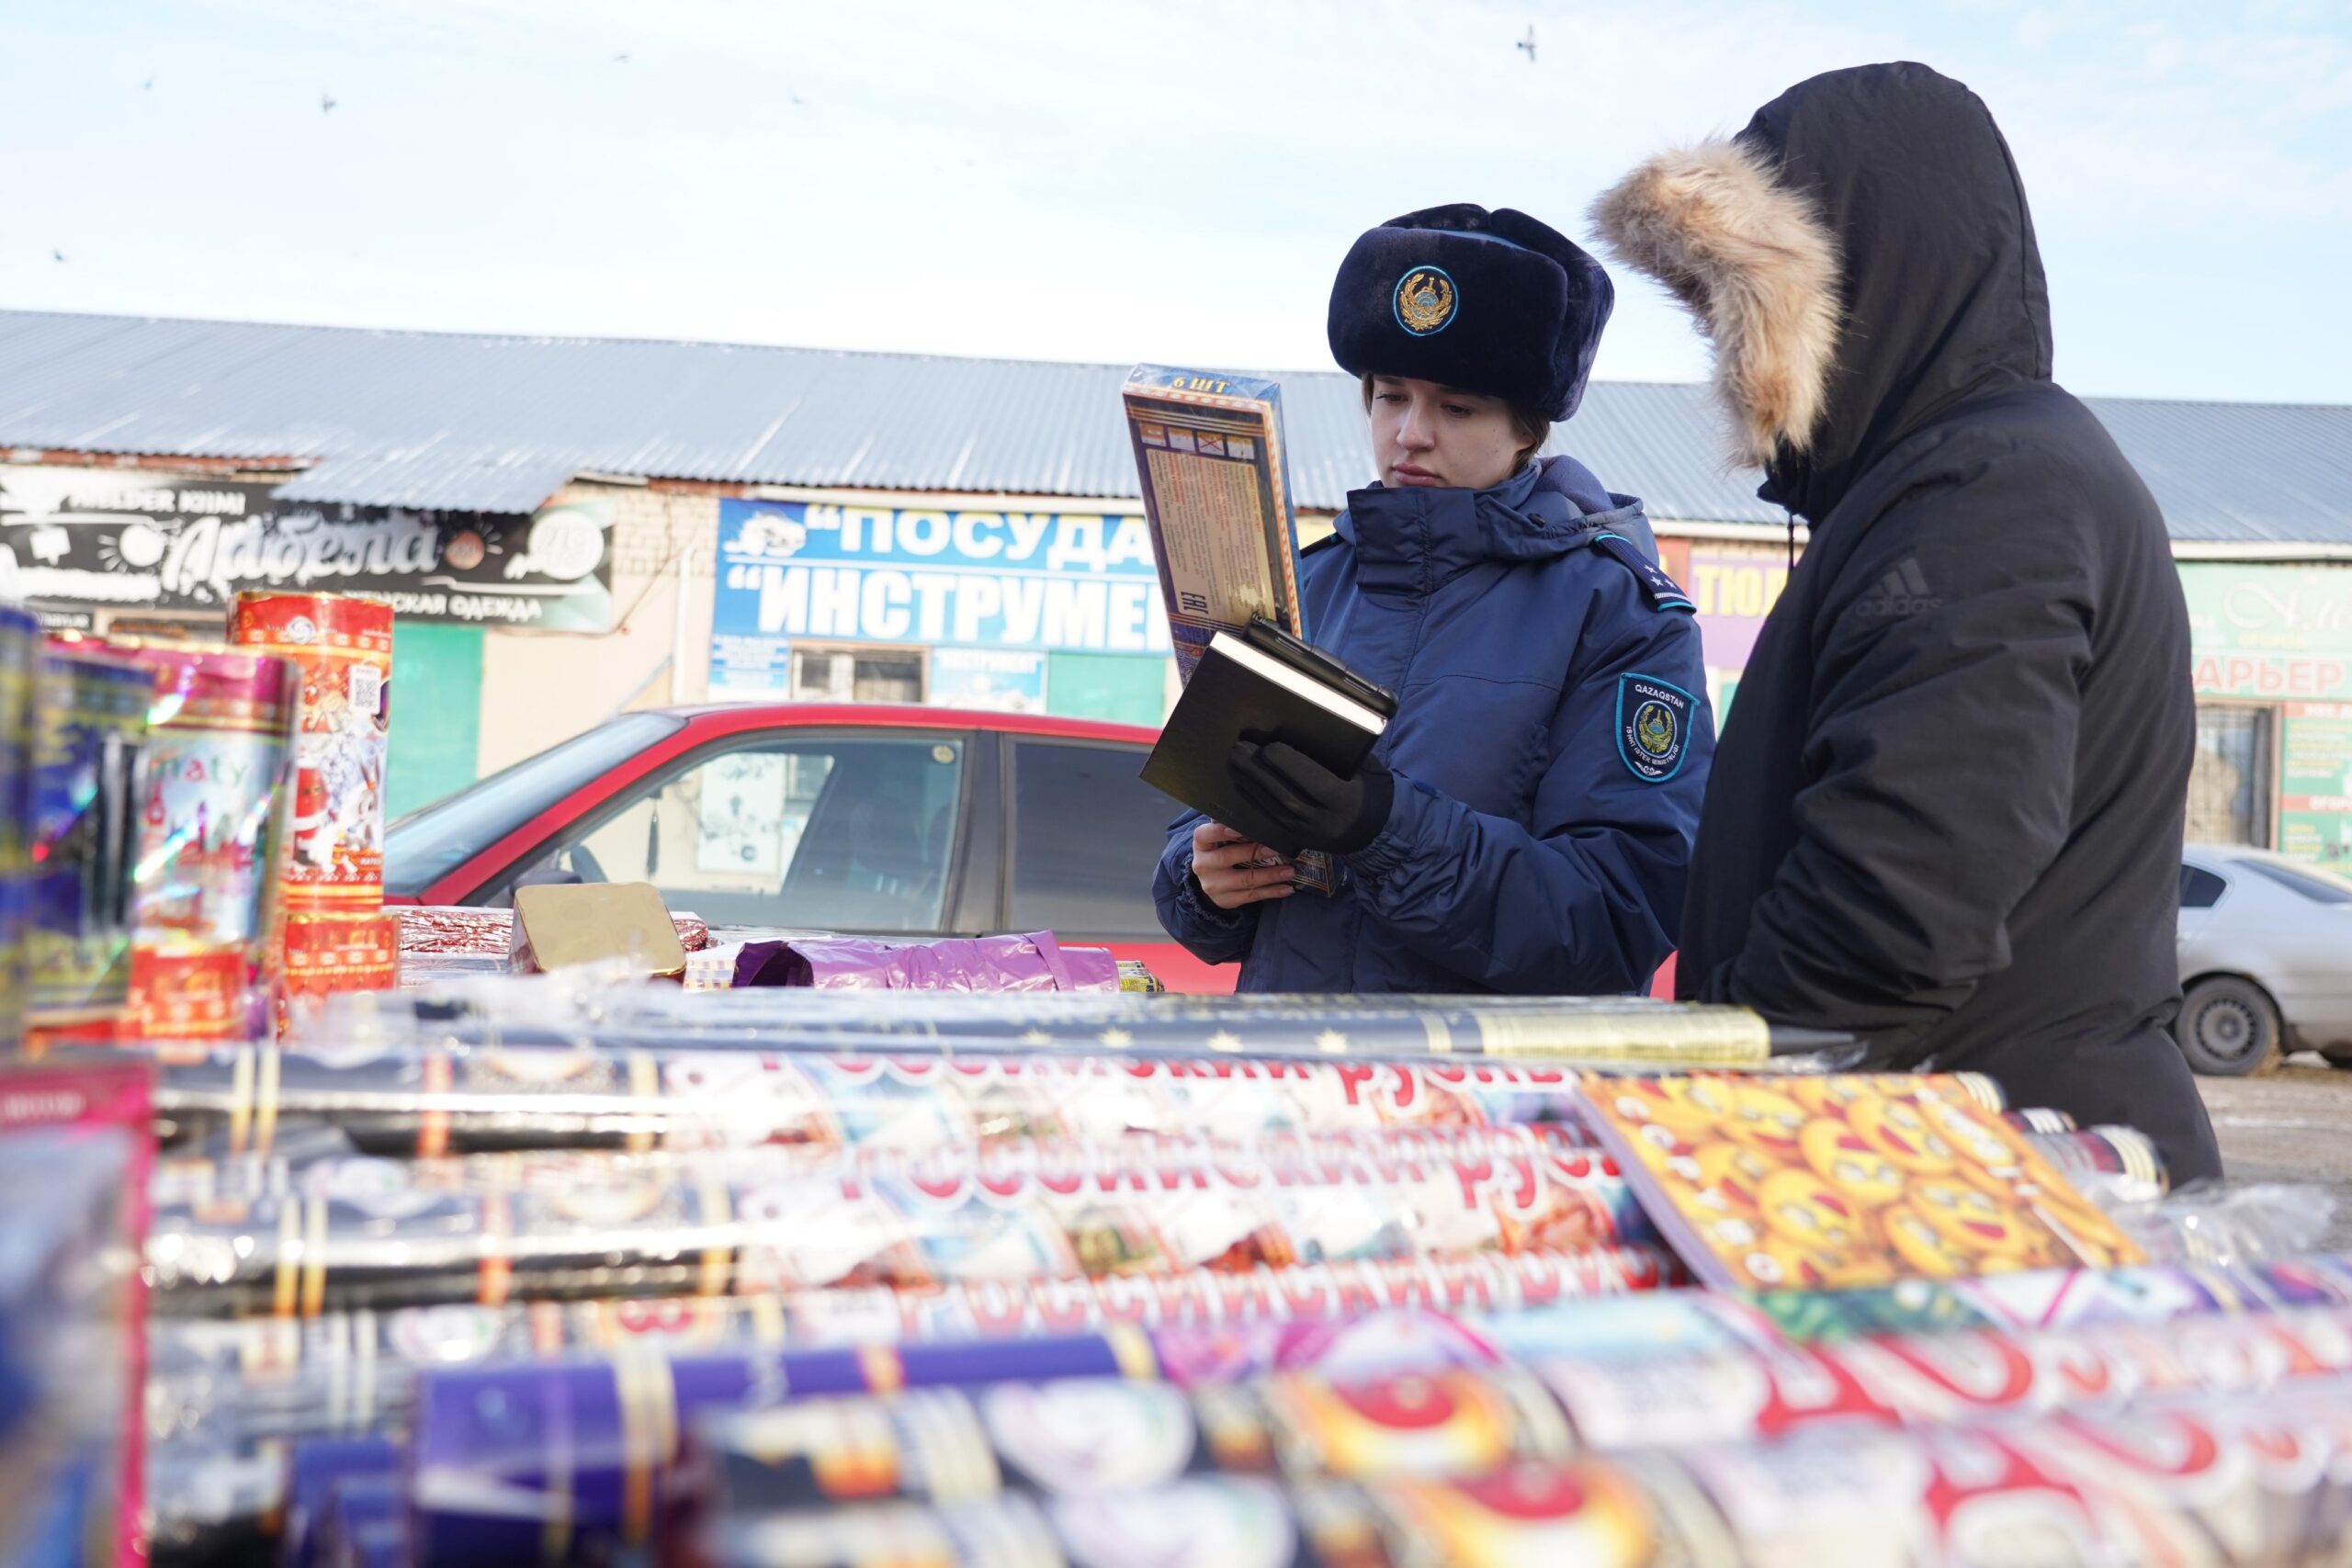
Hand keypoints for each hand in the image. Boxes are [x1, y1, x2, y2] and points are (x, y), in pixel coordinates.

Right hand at [1189, 819, 1295, 910]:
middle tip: (1275, 850)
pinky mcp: (1226, 900)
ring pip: (1245, 880)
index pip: (1206, 835)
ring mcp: (1213, 886)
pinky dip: (1272, 891)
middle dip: (1254, 852)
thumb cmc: (1221, 852)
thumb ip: (1233, 830)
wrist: (1211, 880)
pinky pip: (1252, 896)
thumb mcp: (1219, 840)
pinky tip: (1286, 888)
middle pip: (1228, 857)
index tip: (1239, 829)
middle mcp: (1203, 865)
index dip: (1221, 832)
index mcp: (1201, 845)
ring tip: (1289, 871)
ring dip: (1270, 875)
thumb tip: (1261, 822)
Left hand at [1228, 741, 1393, 855]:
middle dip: (1258, 772)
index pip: (1312, 782)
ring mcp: (1310, 833)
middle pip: (1284, 795)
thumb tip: (1311, 733)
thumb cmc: (1375, 792)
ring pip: (1273, 809)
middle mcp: (1325, 820)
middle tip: (1238, 750)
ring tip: (1233, 763)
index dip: (1288, 764)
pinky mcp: (1300, 839)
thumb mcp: (1368, 770)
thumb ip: (1343, 756)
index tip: (1269, 746)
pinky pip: (1272, 819)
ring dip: (1250, 785)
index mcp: (1346, 801)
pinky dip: (1255, 800)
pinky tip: (1242, 784)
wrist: (1379, 832)